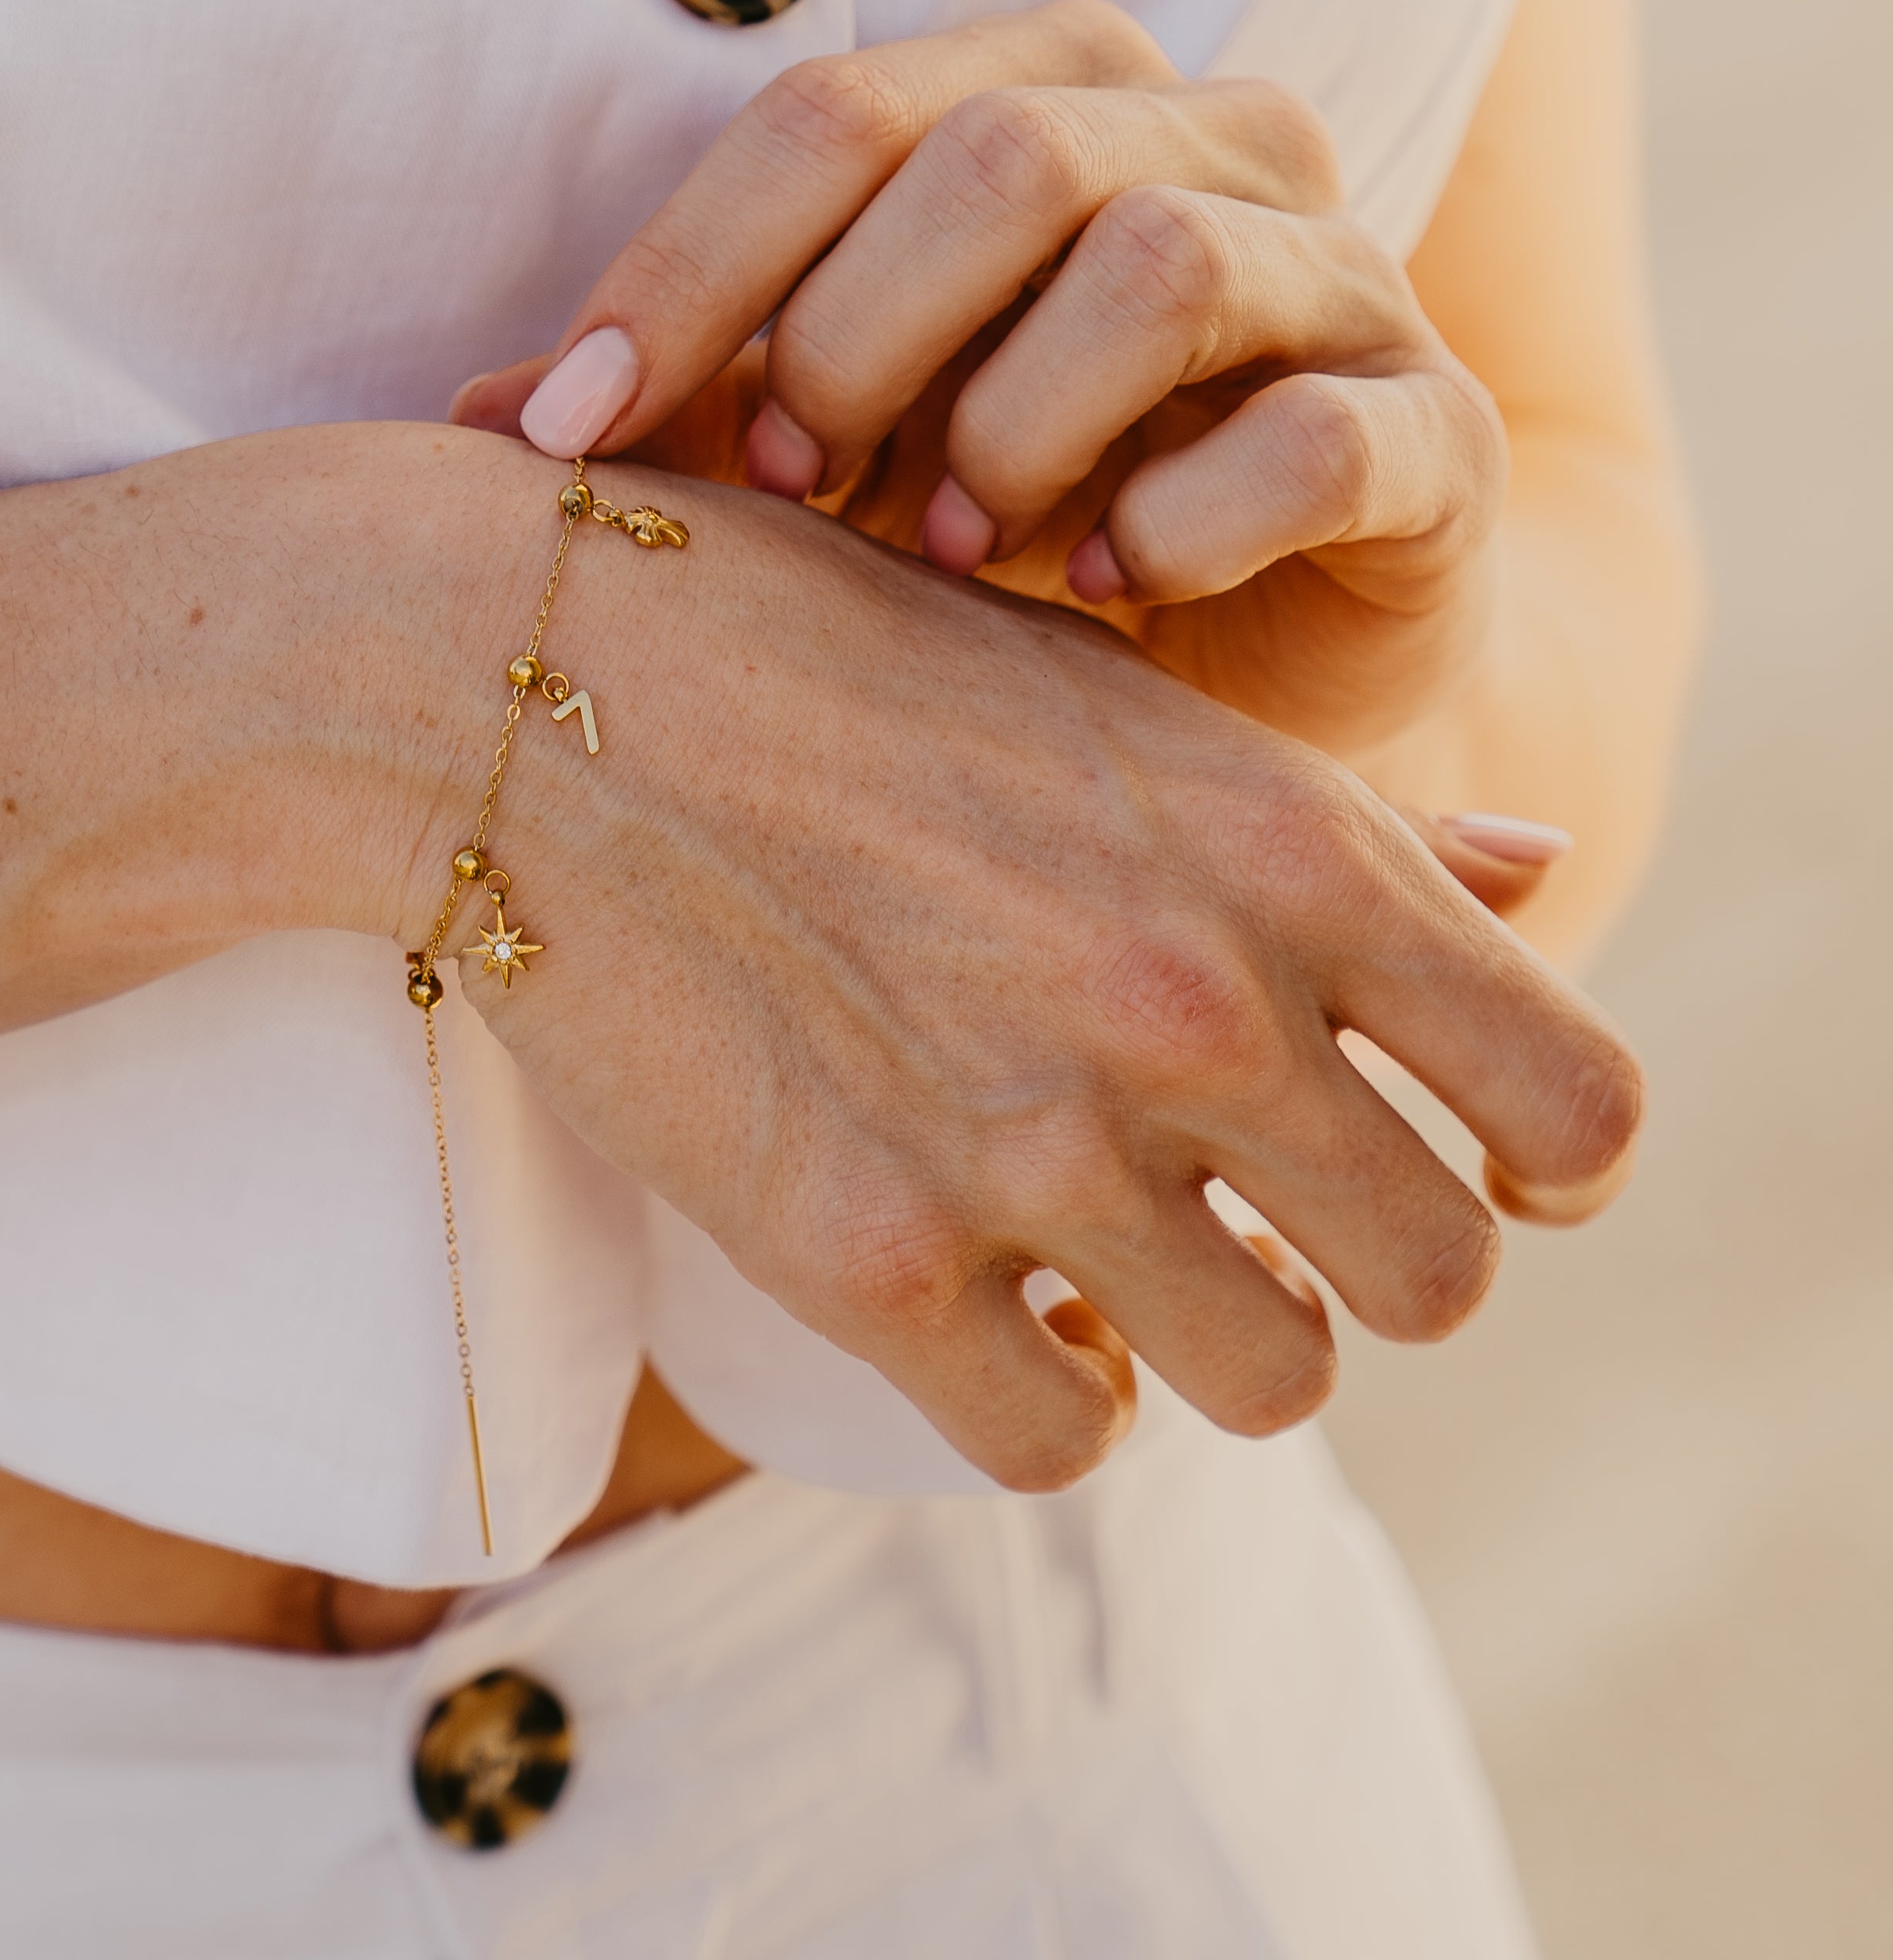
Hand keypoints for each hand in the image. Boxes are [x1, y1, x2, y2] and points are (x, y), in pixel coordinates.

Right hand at [410, 464, 1638, 1488]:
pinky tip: (986, 1291)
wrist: (508, 676)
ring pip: (1279, 1387)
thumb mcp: (1102, 688)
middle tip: (1259, 1202)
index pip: (1577, 1103)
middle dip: (1366, 1259)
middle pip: (1444, 1280)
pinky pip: (1066, 1438)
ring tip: (1113, 1244)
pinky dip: (1044, 1391)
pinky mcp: (866, 1264)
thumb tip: (1545, 871)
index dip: (1552, 1159)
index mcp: (1285, 843)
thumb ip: (1334, 815)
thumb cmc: (813, 645)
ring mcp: (1032, 1145)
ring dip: (1213, 1337)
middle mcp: (1194, 1002)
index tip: (1480, 1158)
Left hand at [456, 1, 1506, 762]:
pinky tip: (1097, 593)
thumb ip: (686, 410)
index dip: (686, 268)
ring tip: (946, 550)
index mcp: (1051, 87)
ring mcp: (1347, 273)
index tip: (572, 435)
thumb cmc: (1012, 518)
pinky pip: (1317, 436)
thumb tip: (462, 420)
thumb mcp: (836, 449)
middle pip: (994, 156)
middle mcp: (1216, 133)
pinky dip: (1179, 520)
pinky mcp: (1442, 431)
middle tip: (792, 495)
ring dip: (1010, 423)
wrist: (1274, 653)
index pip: (833, 109)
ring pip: (1160, 260)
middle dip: (850, 336)